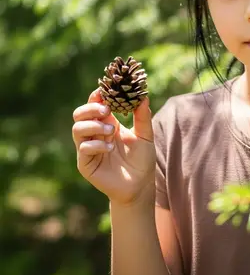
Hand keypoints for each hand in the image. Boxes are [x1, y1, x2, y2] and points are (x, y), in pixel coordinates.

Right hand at [72, 89, 156, 205]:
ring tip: (111, 131)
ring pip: (77, 129)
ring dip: (94, 125)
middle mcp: (95, 133)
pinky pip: (83, 148)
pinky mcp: (86, 163)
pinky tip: (109, 148)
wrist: (140, 184)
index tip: (104, 90)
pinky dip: (96, 144)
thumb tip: (143, 96)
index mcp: (108, 123)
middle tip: (105, 109)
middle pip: (80, 114)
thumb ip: (143, 117)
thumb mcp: (145, 136)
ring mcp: (88, 148)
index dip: (97, 96)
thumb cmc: (142, 159)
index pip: (96, 105)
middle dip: (90, 108)